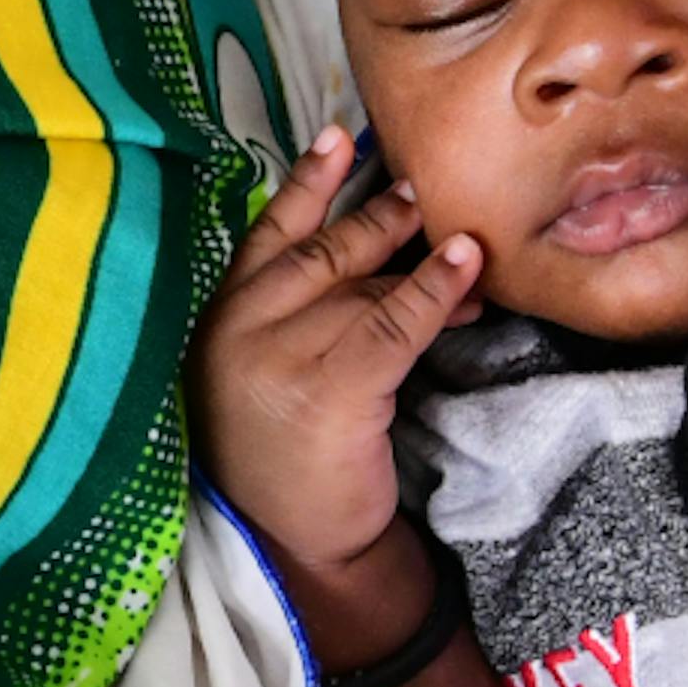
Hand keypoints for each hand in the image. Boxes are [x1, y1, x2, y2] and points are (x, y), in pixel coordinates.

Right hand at [192, 125, 483, 578]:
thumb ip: (311, 317)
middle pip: (321, 251)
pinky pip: (392, 322)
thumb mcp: (282, 374)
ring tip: (465, 238)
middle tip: (425, 190)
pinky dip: (435, 289)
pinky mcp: (325, 389)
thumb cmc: (291, 460)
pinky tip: (467, 267)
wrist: (300, 549)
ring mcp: (276, 358)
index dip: (305, 184)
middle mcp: (238, 331)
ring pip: (362, 285)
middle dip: (380, 217)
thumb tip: (396, 255)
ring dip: (420, 257)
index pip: (265, 237)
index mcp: (220, 322)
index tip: (338, 137)